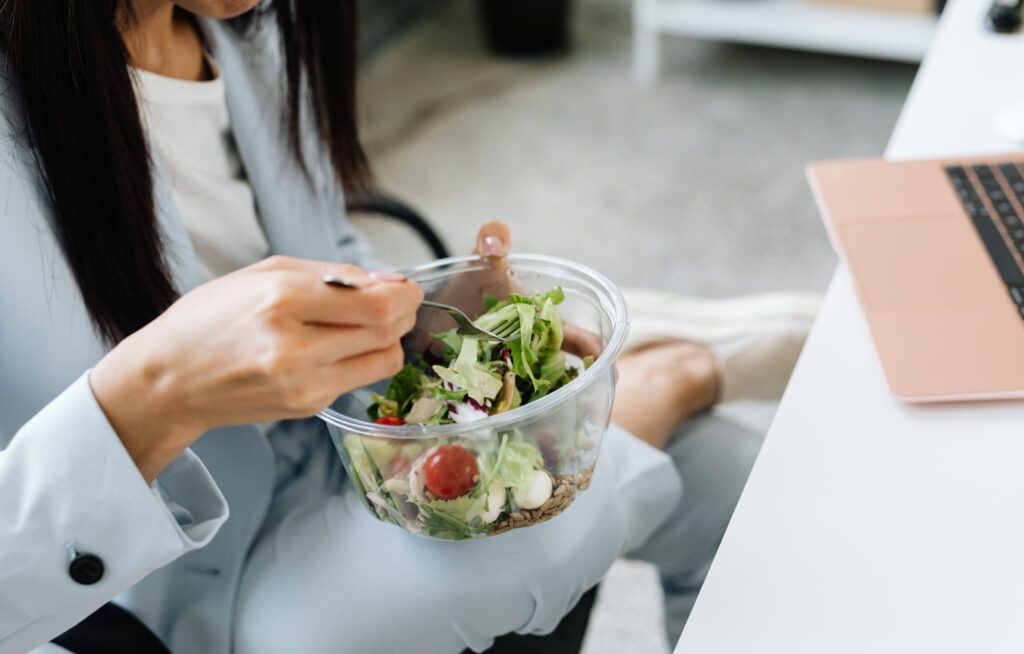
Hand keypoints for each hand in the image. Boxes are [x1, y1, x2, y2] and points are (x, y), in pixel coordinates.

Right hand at [90, 256, 422, 480]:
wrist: (169, 380)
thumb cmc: (211, 319)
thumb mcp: (264, 273)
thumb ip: (332, 274)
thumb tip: (388, 280)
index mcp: (282, 301)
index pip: (375, 302)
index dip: (403, 293)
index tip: (405, 286)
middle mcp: (295, 346)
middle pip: (387, 330)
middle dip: (404, 312)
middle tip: (399, 301)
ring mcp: (303, 383)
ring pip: (384, 360)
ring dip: (390, 338)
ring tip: (369, 323)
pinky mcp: (308, 406)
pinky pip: (359, 378)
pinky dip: (363, 358)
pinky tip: (340, 345)